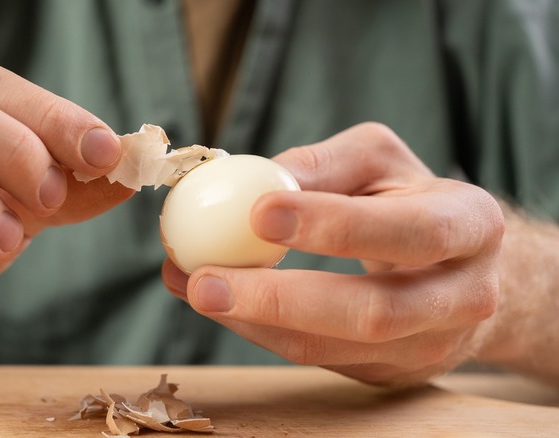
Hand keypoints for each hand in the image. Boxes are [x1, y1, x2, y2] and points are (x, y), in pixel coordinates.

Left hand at [163, 122, 503, 385]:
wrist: (462, 271)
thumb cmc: (411, 201)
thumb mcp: (381, 161)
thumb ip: (325, 163)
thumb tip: (256, 177)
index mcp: (469, 226)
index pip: (409, 232)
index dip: (334, 225)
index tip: (259, 212)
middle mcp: (463, 296)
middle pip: (372, 312)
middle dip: (279, 298)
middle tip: (205, 279)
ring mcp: (429, 346)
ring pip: (333, 349)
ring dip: (254, 322)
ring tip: (192, 286)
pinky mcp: (390, 372)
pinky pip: (316, 359)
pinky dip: (259, 331)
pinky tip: (218, 302)